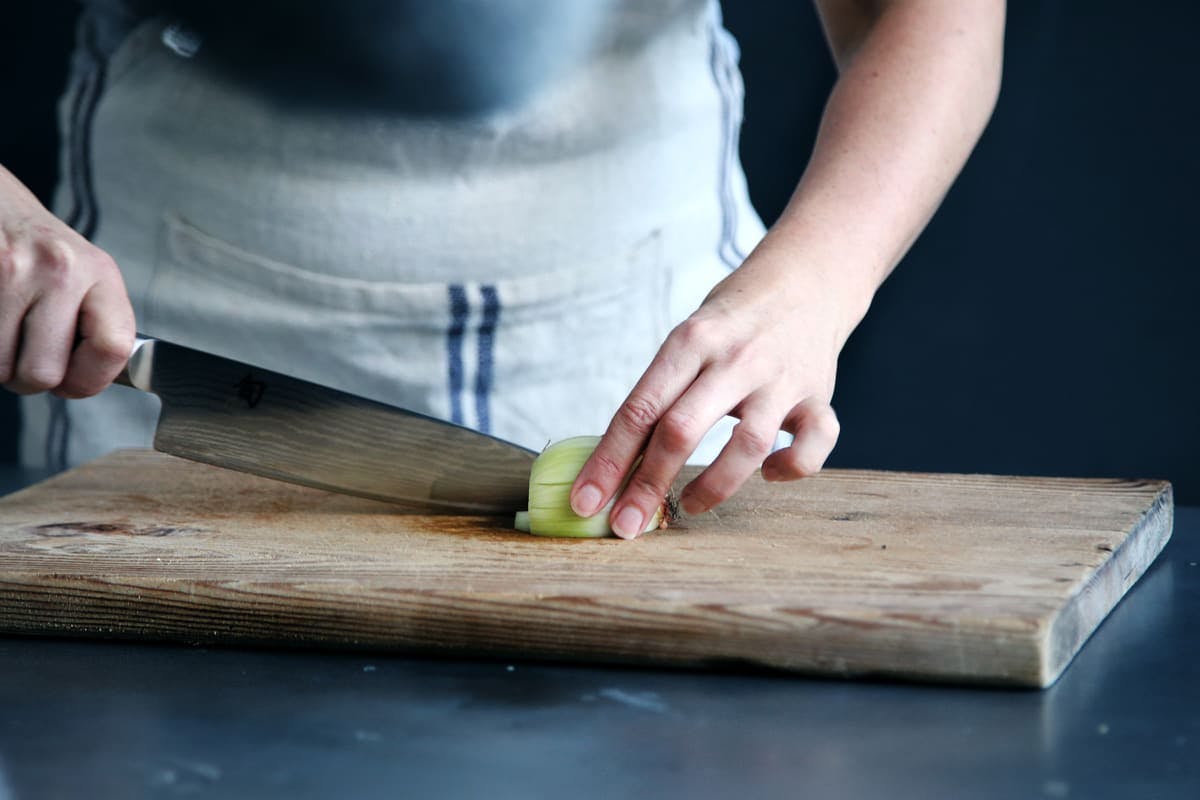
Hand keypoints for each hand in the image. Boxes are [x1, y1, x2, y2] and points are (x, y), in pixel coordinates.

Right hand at [0, 166, 134, 397]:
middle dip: (30, 379)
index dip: (90, 381)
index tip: (73, 382)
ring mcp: (11, 270)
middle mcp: (59, 269)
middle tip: (26, 357)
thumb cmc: (40, 249)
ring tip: (6, 335)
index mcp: (99, 272)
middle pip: (44, 372)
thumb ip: (97, 325)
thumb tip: (87, 382)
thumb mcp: (86, 275)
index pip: (114, 348)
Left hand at [569, 242, 850, 538]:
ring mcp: (780, 378)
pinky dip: (791, 468)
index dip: (609, 460)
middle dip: (647, 486)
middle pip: (680, 429)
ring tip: (689, 505)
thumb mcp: (688, 339)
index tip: (586, 501)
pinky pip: (814, 444)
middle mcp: (735, 358)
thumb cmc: (731, 320)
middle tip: (626, 526)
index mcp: (690, 340)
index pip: (639, 409)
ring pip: (746, 445)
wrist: (806, 279)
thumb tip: (614, 463)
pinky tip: (769, 473)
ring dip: (712, 487)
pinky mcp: (818, 395)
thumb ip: (662, 392)